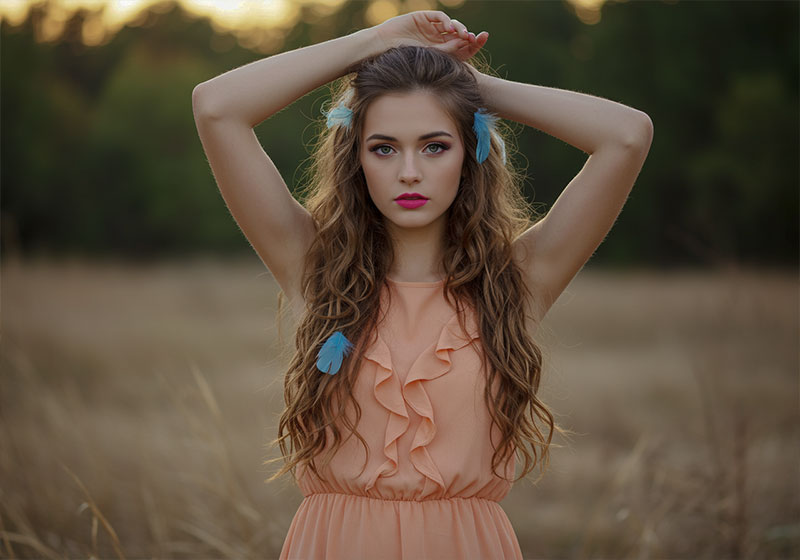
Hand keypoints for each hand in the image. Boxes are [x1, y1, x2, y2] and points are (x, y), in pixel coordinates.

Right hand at [373, 10, 488, 61]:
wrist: (384, 46)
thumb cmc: (405, 55)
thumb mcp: (431, 54)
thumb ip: (448, 49)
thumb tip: (466, 43)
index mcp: (439, 51)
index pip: (459, 47)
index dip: (471, 44)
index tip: (479, 42)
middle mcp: (436, 38)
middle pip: (458, 35)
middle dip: (467, 36)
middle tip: (472, 39)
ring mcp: (430, 27)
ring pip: (450, 25)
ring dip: (459, 28)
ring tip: (463, 35)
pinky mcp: (424, 17)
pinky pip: (439, 17)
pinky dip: (446, 21)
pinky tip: (449, 28)